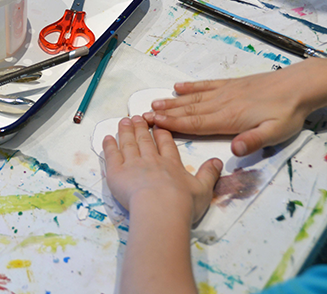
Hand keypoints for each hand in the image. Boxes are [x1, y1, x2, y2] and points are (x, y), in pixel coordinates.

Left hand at [102, 116, 221, 223]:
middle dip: (140, 127)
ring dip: (125, 131)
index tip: (157, 125)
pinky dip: (109, 146)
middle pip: (145, 140)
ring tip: (124, 121)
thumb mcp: (203, 189)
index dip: (161, 133)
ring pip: (128, 143)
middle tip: (136, 118)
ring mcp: (133, 164)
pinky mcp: (117, 172)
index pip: (166, 144)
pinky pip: (112, 155)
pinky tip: (108, 138)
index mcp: (171, 164)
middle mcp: (151, 160)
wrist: (161, 209)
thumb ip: (209, 174)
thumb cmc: (183, 203)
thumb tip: (218, 161)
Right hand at [143, 60, 325, 155]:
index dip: (174, 125)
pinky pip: (206, 85)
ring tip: (154, 104)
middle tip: (144, 116)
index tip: (154, 125)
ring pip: (193, 98)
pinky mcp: (231, 84)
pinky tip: (178, 87)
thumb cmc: (288, 112)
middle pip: (188, 111)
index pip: (195, 123)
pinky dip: (190, 86)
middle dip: (165, 114)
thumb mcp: (276, 133)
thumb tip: (233, 152)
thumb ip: (252, 141)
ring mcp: (225, 92)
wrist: (299, 85)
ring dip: (172, 102)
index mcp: (229, 118)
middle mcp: (221, 104)